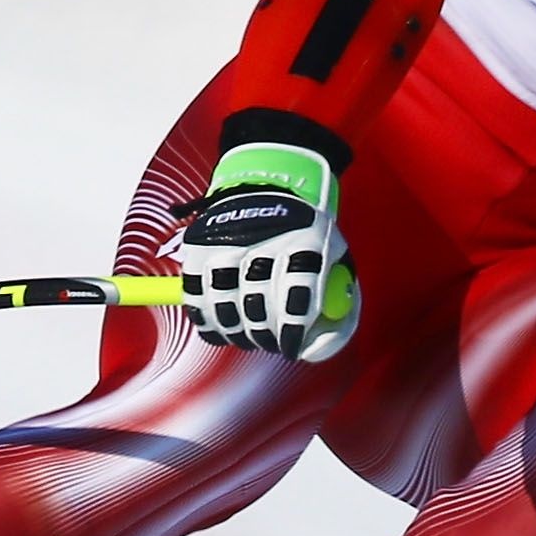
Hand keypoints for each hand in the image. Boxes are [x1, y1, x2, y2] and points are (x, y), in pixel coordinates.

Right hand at [181, 142, 359, 361]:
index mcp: (306, 239)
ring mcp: (226, 242)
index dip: (292, 332)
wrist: (265, 185)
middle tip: (273, 342)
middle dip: (267, 336)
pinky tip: (225, 325)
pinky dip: (210, 322)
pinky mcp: (197, 248)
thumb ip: (339, 307)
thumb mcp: (335, 257)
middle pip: (258, 308)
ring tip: (251, 334)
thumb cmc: (305, 235)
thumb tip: (314, 350)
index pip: (297, 300)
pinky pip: (196, 302)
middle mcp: (265, 238)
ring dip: (239, 333)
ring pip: (225, 309)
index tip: (292, 347)